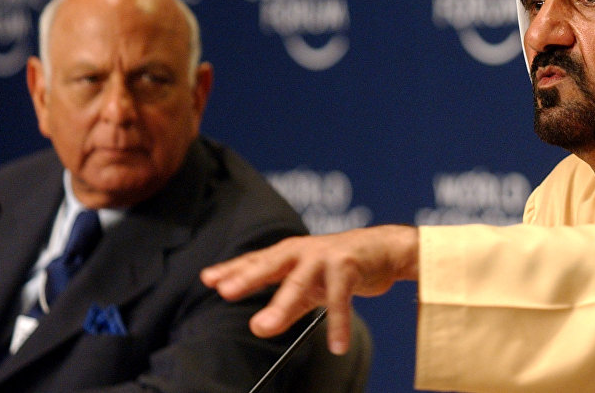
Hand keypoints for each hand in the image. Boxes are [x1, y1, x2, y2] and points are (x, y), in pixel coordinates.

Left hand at [200, 224, 418, 353]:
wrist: (385, 249)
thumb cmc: (342, 265)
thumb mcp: (311, 285)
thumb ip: (286, 304)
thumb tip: (259, 327)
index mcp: (290, 254)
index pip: (257, 261)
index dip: (233, 268)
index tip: (209, 278)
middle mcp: (304, 251)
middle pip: (271, 264)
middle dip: (248, 277)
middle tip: (225, 291)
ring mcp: (326, 257)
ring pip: (300, 283)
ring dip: (282, 305)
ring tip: (264, 327)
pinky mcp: (350, 267)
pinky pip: (341, 299)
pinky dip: (339, 324)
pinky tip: (337, 345)